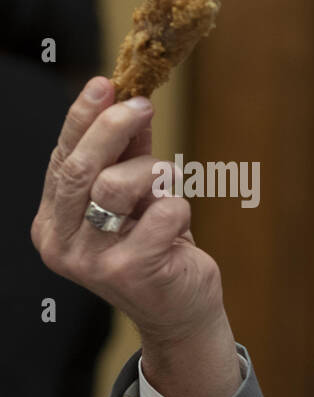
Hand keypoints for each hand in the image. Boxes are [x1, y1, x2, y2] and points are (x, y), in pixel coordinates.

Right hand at [31, 76, 240, 396]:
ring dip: (154, 174)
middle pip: (81, 168)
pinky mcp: (132, 271)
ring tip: (167, 185)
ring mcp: (93, 261)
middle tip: (140, 104)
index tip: (105, 84)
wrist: (180, 312)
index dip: (82, 119)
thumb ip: (127, 156)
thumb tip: (128, 101)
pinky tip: (179, 227)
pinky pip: (164, 212)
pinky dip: (179, 208)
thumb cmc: (157, 250)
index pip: (61, 160)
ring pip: (120, 186)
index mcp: (51, 223)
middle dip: (112, 128)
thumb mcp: (136, 199)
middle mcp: (62, 244)